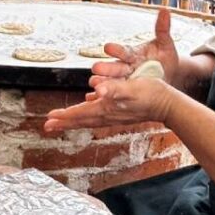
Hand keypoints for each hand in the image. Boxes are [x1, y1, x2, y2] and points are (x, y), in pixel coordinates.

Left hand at [44, 76, 176, 131]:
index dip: (65, 115)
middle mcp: (108, 114)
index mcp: (107, 108)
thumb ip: (114, 89)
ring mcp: (114, 115)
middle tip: (48, 126)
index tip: (50, 118)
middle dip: (64, 122)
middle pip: (81, 120)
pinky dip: (87, 115)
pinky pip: (97, 116)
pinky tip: (88, 109)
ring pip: (88, 119)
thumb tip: (97, 92)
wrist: (167, 103)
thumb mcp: (131, 87)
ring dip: (73, 121)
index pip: (81, 113)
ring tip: (60, 122)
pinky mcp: (119, 113)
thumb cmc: (150, 93)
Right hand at [88, 8, 181, 87]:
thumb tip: (165, 10)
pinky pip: (111, 94)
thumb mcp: (165, 44)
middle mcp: (126, 66)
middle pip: (115, 67)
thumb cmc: (164, 58)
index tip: (108, 48)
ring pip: (111, 81)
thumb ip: (162, 29)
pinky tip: (92, 99)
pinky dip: (102, 96)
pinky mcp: (124, 91)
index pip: (124, 51)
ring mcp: (125, 80)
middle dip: (106, 68)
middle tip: (96, 69)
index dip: (117, 50)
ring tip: (94, 84)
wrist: (169, 75)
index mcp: (133, 54)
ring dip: (102, 82)